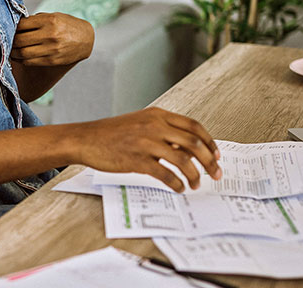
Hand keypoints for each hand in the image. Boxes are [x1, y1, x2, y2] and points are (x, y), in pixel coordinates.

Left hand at [11, 12, 92, 66]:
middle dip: (10, 41)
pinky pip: (30, 61)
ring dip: (12, 53)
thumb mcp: (54, 16)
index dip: (12, 27)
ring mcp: (51, 49)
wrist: (86, 39)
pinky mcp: (52, 60)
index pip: (22, 25)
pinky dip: (20, 60)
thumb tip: (16, 24)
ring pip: (23, 53)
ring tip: (9, 50)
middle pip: (20, 40)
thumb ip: (36, 19)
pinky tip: (17, 56)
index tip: (8, 28)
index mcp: (49, 20)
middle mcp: (50, 35)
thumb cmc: (67, 25)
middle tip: (5, 40)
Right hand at [71, 107, 220, 191]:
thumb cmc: (111, 133)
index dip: (210, 142)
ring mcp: (145, 142)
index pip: (194, 126)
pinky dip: (176, 183)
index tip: (216, 155)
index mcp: (158, 115)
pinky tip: (178, 188)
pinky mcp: (136, 159)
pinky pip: (165, 174)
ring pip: (183, 160)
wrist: (85, 139)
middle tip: (215, 174)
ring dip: (194, 175)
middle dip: (210, 162)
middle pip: (194, 144)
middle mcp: (154, 126)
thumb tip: (187, 148)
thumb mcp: (140, 123)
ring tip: (195, 184)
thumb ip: (163, 131)